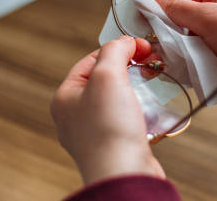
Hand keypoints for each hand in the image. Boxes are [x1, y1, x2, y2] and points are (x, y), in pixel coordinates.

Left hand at [51, 36, 164, 184]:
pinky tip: (150, 113)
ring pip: (119, 98)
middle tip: (148, 63)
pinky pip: (129, 119)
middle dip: (129, 68)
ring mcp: (94, 131)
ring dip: (137, 89)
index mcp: (65, 97)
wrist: (124, 174)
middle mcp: (76, 115)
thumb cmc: (108, 132)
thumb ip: (114, 51)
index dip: (118, 49)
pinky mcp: (115, 144)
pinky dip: (142, 111)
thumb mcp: (108, 76)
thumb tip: (124, 42)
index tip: (141, 47)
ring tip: (151, 85)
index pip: (91, 59)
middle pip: (105, 78)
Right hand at [151, 0, 216, 121]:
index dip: (163, 2)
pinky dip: (185, 66)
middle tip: (147, 40)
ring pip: (187, 43)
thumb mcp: (210, 15)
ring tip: (160, 59)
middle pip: (182, 20)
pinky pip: (195, 61)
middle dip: (167, 31)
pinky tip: (173, 71)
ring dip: (175, 51)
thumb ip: (177, 8)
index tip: (141, 11)